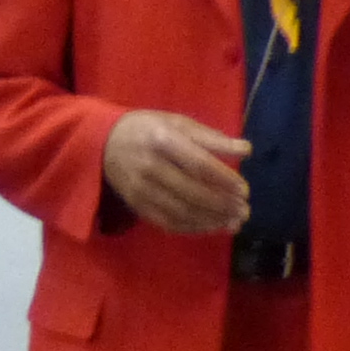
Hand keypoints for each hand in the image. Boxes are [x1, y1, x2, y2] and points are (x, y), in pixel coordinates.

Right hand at [102, 110, 252, 235]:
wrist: (103, 143)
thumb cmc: (149, 128)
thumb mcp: (179, 123)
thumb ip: (211, 137)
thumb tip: (246, 150)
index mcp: (163, 140)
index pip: (199, 164)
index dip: (224, 180)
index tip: (245, 190)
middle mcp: (150, 166)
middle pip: (191, 192)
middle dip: (221, 205)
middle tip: (244, 210)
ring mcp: (141, 189)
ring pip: (181, 211)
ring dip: (210, 220)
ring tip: (233, 222)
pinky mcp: (136, 205)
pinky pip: (167, 222)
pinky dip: (192, 227)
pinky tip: (211, 226)